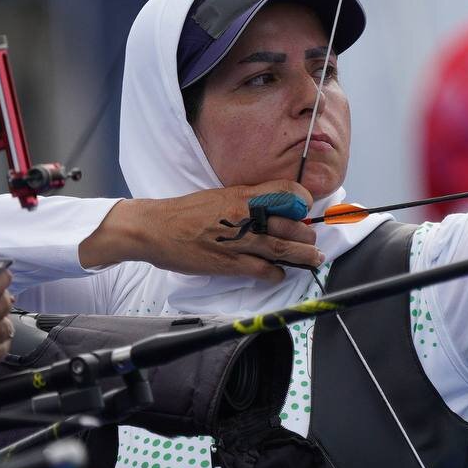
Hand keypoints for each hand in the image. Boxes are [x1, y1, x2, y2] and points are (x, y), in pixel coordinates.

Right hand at [81, 180, 322, 281]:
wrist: (154, 228)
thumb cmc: (186, 212)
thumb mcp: (220, 196)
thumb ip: (246, 200)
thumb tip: (271, 209)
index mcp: (243, 195)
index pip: (286, 192)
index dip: (303, 201)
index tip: (306, 209)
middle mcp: (245, 216)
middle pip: (290, 225)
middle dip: (306, 235)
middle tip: (312, 241)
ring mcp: (238, 241)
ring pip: (282, 249)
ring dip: (303, 256)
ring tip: (314, 258)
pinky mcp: (229, 263)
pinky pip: (263, 270)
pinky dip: (276, 274)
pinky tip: (280, 274)